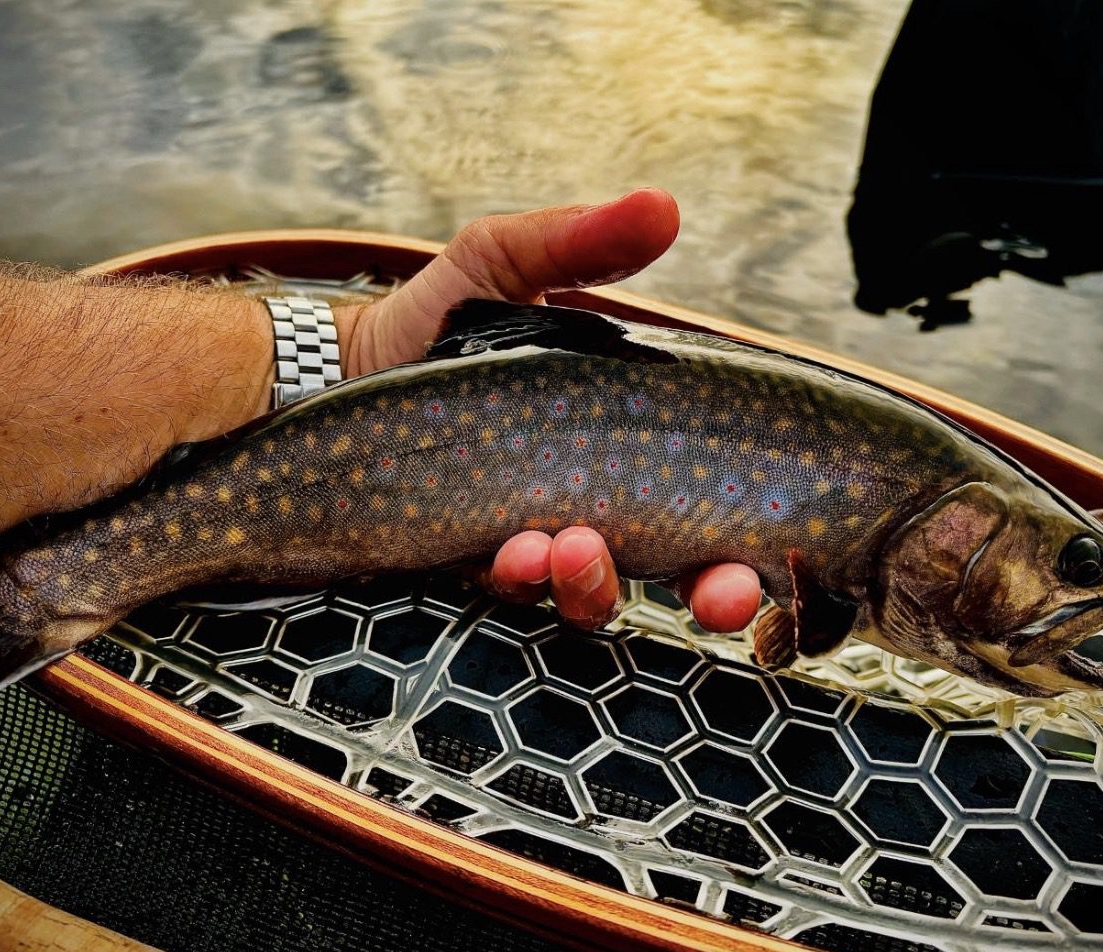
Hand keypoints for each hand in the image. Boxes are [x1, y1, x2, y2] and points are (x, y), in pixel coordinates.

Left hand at [342, 190, 762, 633]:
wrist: (335, 370)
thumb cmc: (436, 317)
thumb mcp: (505, 261)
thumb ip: (581, 242)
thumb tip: (665, 204)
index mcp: (627, 442)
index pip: (713, 502)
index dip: (747, 544)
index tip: (767, 558)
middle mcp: (595, 500)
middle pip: (679, 573)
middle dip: (712, 597)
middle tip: (720, 593)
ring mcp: (535, 538)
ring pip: (593, 593)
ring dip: (597, 582)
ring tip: (574, 543)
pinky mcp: (471, 559)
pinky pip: (514, 590)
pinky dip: (523, 577)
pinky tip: (513, 549)